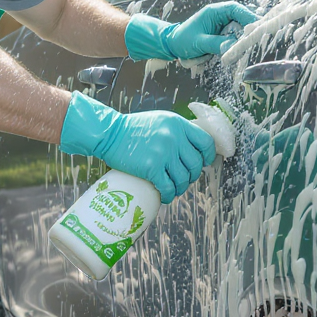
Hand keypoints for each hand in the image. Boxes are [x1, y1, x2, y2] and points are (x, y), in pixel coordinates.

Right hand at [59, 92, 216, 202]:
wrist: (109, 134)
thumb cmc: (133, 129)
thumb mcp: (160, 121)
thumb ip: (177, 131)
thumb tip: (193, 149)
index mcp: (178, 124)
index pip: (205, 142)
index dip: (207, 156)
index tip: (203, 162)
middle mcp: (174, 137)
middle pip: (195, 164)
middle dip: (191, 175)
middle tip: (182, 178)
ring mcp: (163, 153)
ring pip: (183, 179)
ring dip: (180, 188)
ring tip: (173, 188)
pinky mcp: (151, 167)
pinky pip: (168, 187)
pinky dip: (169, 195)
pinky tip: (165, 195)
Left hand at [125, 2, 259, 60]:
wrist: (173, 45)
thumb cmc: (182, 40)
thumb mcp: (199, 42)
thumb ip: (215, 44)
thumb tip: (232, 47)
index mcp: (214, 11)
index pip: (235, 9)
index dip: (248, 16)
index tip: (256, 26)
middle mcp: (220, 16)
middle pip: (241, 18)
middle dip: (249, 28)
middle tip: (257, 39)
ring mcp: (222, 25)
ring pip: (240, 28)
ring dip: (245, 37)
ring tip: (251, 46)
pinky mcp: (223, 34)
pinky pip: (235, 36)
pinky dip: (239, 42)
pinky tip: (243, 49)